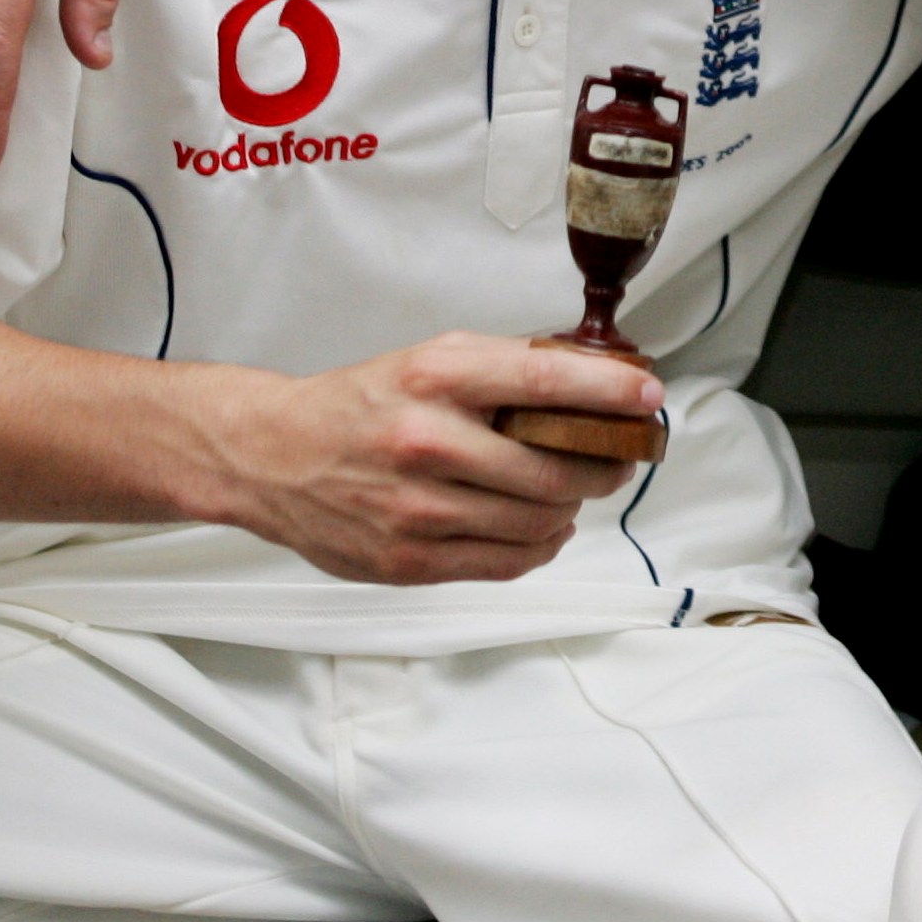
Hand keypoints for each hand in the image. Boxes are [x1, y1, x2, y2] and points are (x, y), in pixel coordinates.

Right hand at [196, 332, 664, 585]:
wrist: (273, 457)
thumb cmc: (362, 404)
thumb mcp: (432, 359)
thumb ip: (508, 367)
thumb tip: (597, 377)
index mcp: (438, 379)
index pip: (549, 382)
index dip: (612, 392)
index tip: (647, 396)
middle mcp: (428, 441)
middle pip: (558, 469)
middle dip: (606, 465)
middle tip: (619, 458)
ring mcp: (418, 509)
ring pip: (541, 522)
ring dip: (573, 508)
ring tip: (571, 491)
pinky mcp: (410, 560)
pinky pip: (508, 563)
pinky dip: (541, 545)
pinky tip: (542, 526)